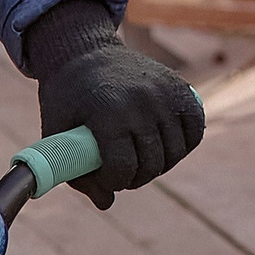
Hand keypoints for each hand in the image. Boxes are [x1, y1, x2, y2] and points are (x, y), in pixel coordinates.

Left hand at [27, 2, 205, 208]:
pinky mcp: (180, 86)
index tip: (104, 175)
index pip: (123, 168)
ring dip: (159, 164)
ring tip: (141, 159)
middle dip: (135, 177)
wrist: (85, 51)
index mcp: (108, 113)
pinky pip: (195, 128)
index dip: (113, 181)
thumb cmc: (67, 98)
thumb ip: (78, 174)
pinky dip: (184, 144)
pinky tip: (165, 146)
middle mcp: (142, 102)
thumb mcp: (58, 135)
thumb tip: (107, 203)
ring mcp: (164, 92)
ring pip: (175, 152)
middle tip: (122, 171)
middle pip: (152, 164)